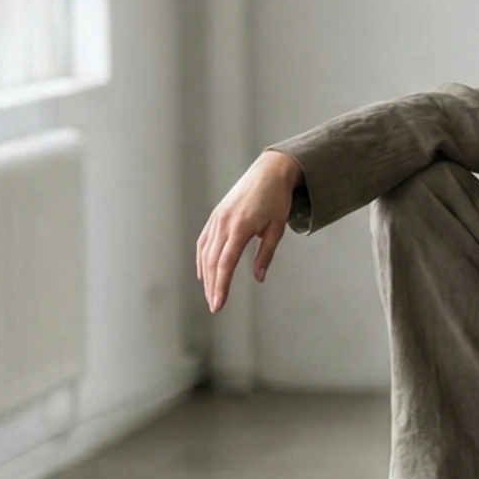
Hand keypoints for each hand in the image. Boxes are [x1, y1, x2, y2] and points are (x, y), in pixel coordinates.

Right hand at [195, 150, 302, 312]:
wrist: (269, 172)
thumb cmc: (277, 199)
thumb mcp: (277, 228)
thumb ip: (266, 254)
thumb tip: (259, 278)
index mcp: (240, 227)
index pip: (226, 263)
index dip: (221, 286)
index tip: (218, 304)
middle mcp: (224, 223)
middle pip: (212, 262)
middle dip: (212, 287)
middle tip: (215, 307)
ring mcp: (217, 219)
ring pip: (205, 253)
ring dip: (206, 276)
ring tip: (210, 295)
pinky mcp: (215, 216)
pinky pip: (204, 242)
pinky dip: (201, 259)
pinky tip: (203, 274)